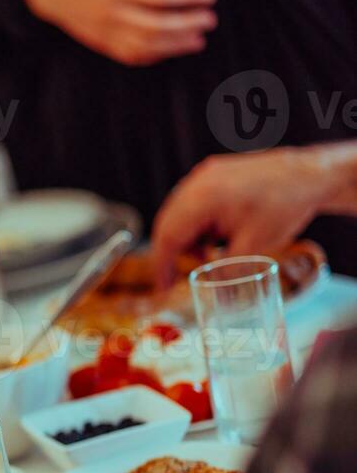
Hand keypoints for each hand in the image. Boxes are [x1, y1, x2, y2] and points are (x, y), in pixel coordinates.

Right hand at [18, 0, 216, 66]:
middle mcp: (111, 14)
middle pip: (155, 25)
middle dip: (186, 24)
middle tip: (209, 20)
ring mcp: (105, 33)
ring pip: (145, 45)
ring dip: (175, 45)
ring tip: (198, 40)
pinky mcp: (101, 44)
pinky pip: (131, 55)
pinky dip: (154, 55)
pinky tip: (171, 49)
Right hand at [151, 148, 353, 285]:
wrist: (311, 174)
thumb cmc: (286, 204)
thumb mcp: (255, 245)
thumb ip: (228, 270)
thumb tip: (218, 298)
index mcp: (202, 198)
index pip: (168, 236)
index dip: (162, 265)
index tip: (163, 286)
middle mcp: (198, 183)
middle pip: (168, 224)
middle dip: (172, 252)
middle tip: (178, 275)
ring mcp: (205, 175)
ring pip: (179, 214)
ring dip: (187, 237)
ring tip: (207, 255)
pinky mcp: (214, 174)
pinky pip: (192, 203)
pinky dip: (197, 223)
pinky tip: (216, 236)